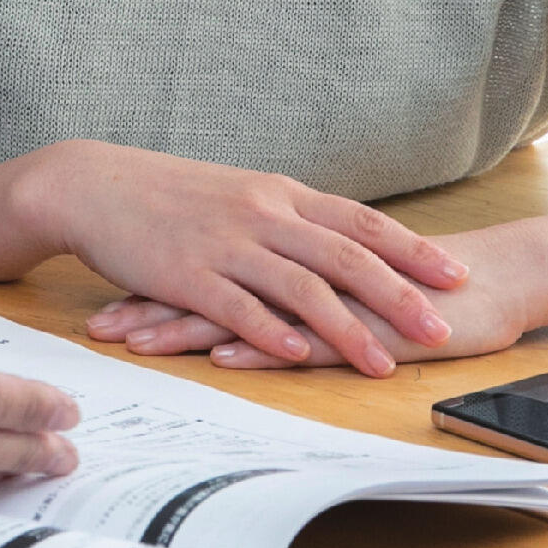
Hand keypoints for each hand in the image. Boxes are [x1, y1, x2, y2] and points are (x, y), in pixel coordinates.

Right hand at [27, 140, 468, 376]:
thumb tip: (334, 247)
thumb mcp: (237, 194)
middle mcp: (262, 214)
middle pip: (345, 255)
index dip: (410, 249)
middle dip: (400, 293)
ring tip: (383, 362)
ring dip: (347, 327)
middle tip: (443, 324)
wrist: (92, 185)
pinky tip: (299, 356)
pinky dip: (272, 331)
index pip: (360, 222)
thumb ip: (286, 220)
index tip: (455, 275)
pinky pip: (237, 304)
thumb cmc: (166, 195)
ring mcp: (225, 242)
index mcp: (279, 194)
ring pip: (300, 286)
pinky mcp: (186, 272)